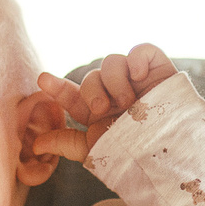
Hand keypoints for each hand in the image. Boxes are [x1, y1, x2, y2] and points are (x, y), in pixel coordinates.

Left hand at [29, 44, 176, 164]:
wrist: (169, 153)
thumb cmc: (134, 155)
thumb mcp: (96, 150)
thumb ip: (66, 144)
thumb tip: (35, 145)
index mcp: (99, 112)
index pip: (73, 96)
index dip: (57, 87)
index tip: (42, 80)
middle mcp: (115, 94)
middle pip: (92, 76)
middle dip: (92, 90)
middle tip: (102, 108)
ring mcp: (137, 81)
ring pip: (113, 61)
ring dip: (114, 80)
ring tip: (128, 101)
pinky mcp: (158, 70)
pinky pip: (143, 50)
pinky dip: (138, 57)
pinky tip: (139, 74)